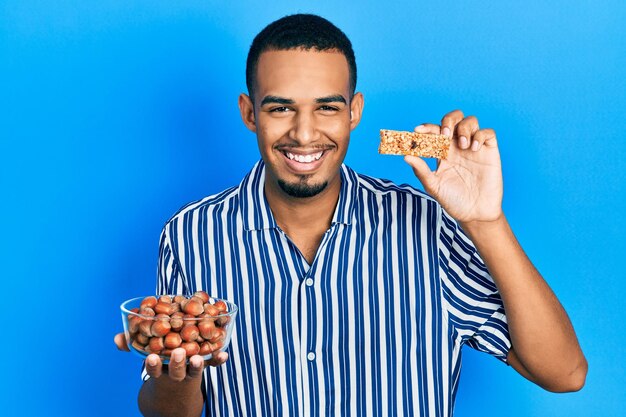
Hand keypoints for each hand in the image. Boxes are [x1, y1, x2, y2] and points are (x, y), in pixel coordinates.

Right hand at [113, 332, 228, 380]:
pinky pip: (213, 365)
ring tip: (198, 357)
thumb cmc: (159, 364)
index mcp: (160, 370)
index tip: (151, 357)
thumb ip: (132, 345)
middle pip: (176, 371)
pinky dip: (218, 360)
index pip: (155, 368)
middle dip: (177, 363)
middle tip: (178, 353)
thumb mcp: (146, 355)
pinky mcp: (205, 367)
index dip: (153, 364)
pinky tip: (223, 354)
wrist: (176, 392)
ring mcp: (191, 371)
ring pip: (194, 370)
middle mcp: (176, 372)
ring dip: (197, 364)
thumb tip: (117, 338)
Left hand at [404, 109, 502, 223]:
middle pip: (454, 118)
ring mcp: (474, 147)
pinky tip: (474, 148)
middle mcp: (457, 146)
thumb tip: (406, 156)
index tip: (417, 130)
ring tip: (462, 145)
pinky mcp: (489, 152)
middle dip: (448, 120)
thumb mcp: (433, 186)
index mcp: (442, 152)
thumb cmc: (453, 200)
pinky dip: (480, 135)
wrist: (475, 213)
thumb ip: (421, 171)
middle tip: (445, 135)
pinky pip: (488, 133)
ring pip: (471, 121)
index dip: (426, 127)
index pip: (434, 132)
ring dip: (464, 128)